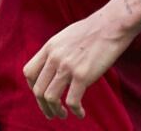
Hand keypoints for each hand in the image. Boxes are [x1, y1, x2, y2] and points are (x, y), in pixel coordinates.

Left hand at [24, 0, 140, 119]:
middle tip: (51, 113)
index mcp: (49, 47)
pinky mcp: (83, 76)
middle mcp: (54, 57)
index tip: (42, 95)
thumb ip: (56, 51)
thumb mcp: (65, 36)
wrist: (111, 25)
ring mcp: (67, 67)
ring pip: (50, 97)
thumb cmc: (92, 30)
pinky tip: (80, 113)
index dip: (33, 87)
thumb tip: (53, 65)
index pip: (29, 72)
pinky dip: (75, 111)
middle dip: (43, 105)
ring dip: (55, 111)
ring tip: (63, 115)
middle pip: (38, 89)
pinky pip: (72, 101)